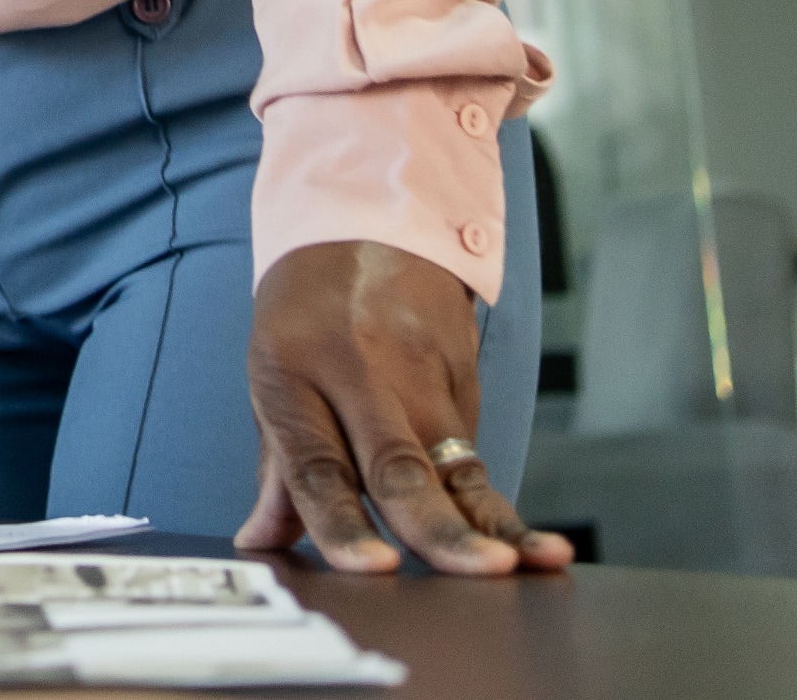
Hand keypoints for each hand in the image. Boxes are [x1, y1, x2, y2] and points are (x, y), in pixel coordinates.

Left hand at [235, 242, 572, 576]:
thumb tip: (262, 542)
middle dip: (438, 528)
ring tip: (522, 564)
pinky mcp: (463, 370)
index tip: (374, 570)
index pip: (317, 464)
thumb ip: (279, 469)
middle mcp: (355, 369)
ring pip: (454, 461)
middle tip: (475, 573)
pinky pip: (473, 450)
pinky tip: (534, 543)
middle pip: (397, 463)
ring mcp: (417, 368)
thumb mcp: (274, 374)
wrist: (365, 222)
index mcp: (289, 371)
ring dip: (490, 521)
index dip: (344, 522)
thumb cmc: (307, 313)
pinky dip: (498, 503)